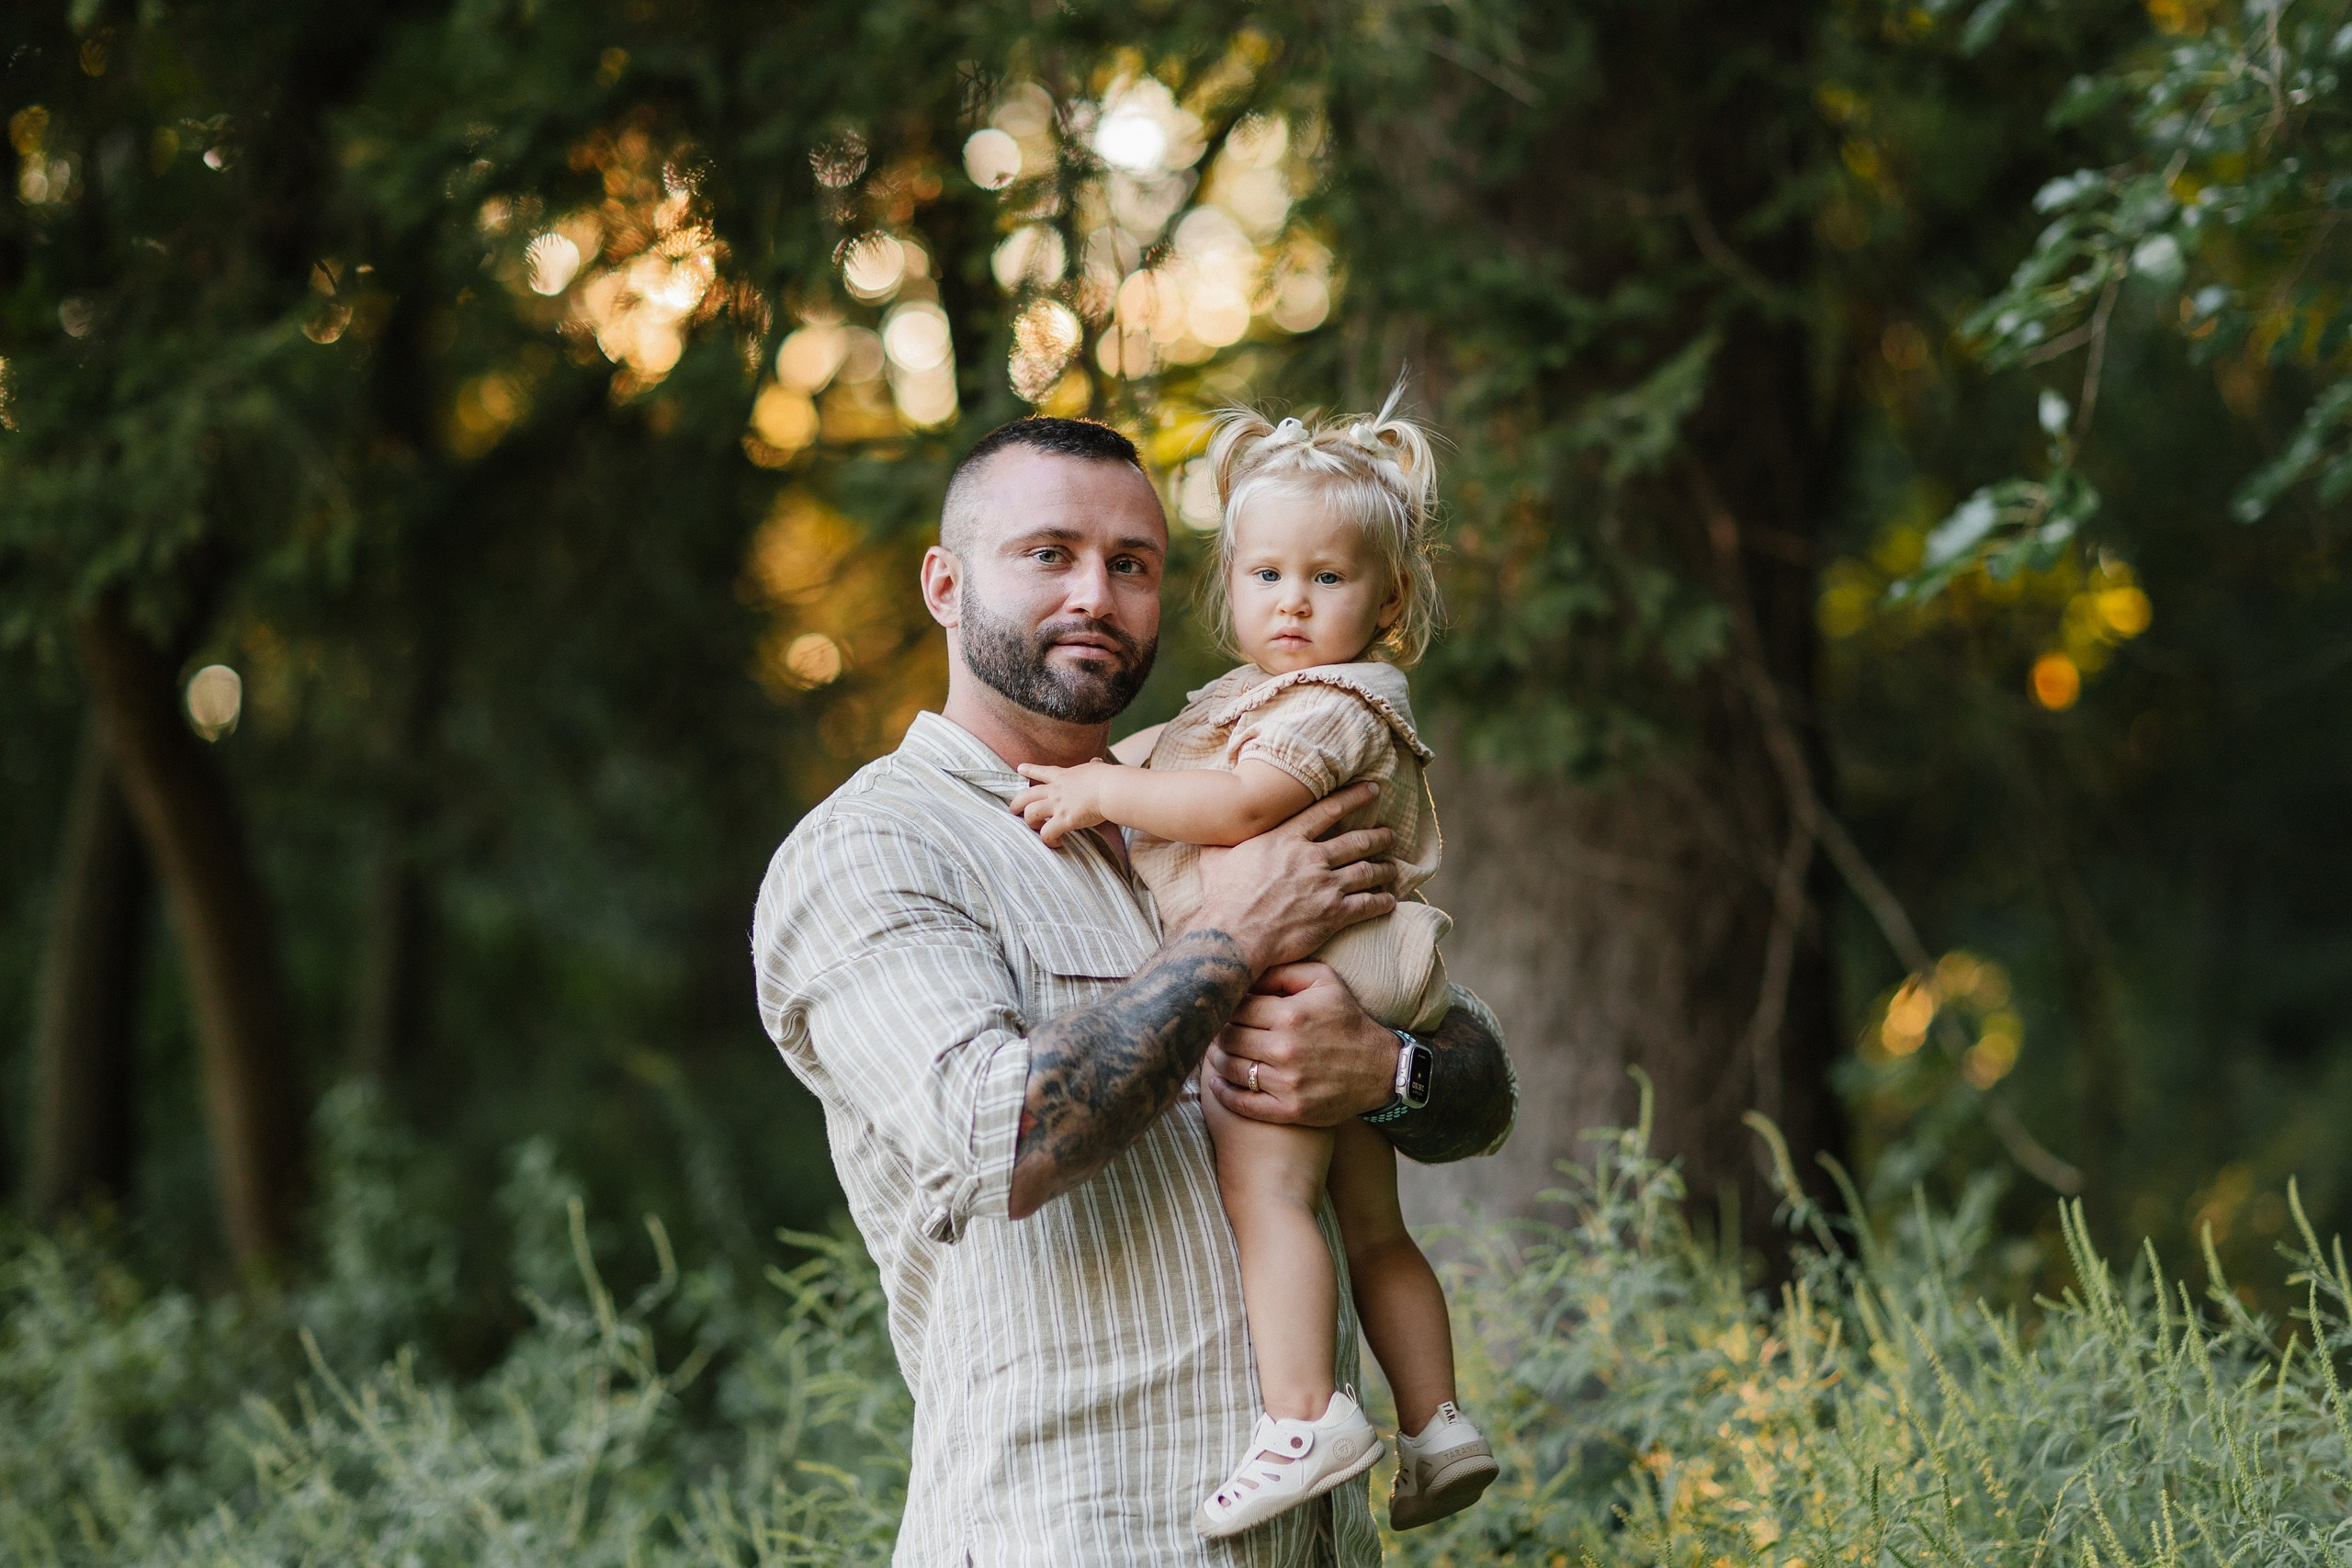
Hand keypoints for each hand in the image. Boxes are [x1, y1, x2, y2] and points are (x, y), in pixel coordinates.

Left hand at [1011, 761, 1111, 847]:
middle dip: (1016, 804)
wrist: (1110, 788)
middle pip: (1026, 796)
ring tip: (1037, 830)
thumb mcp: (1096, 768)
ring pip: (1030, 814)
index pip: (1043, 772)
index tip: (1020, 768)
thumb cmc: (1107, 778)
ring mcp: (1058, 805)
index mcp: (1064, 777)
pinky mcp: (1064, 820)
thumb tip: (1097, 762)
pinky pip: (1047, 833)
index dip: (1030, 770)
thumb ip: (1094, 766)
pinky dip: (1048, 840)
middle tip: (1013, 811)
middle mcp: (1056, 791)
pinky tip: (1056, 844)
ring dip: (1031, 824)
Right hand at [1190, 780, 1396, 972]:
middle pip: (1357, 841)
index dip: (1355, 797)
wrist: (1233, 934)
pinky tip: (1390, 901)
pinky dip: (1382, 902)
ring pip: (1367, 871)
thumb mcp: (1216, 858)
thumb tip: (1212, 830)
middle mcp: (1311, 858)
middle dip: (1379, 836)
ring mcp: (1325, 886)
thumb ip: (1222, 842)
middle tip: (1390, 834)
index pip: (1329, 810)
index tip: (1373, 790)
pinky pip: (1367, 904)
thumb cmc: (1222, 897)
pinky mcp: (1333, 914)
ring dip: (1384, 869)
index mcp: (1286, 839)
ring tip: (1393, 868)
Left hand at [1203, 962, 1400, 1126]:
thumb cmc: (1349, 1021)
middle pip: (1228, 1038)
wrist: (1382, 1070)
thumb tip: (1248, 971)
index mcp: (1290, 1015)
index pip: (1236, 1008)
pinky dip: (1223, 1093)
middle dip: (1218, 1032)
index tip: (1223, 1009)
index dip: (1225, 1007)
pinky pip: (1242, 1103)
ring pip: (1231, 1069)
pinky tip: (1217, 1083)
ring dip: (1217, 1060)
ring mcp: (1287, 1083)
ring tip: (1216, 1053)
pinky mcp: (1290, 1110)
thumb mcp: (1325, 981)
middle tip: (1214, 1031)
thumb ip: (1284, 971)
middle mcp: (1285, 1049)